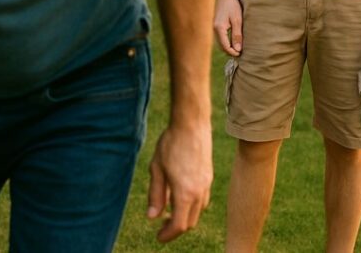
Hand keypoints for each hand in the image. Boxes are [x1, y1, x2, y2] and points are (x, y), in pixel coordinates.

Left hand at [147, 123, 212, 242]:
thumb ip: (155, 194)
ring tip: (169, 209)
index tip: (158, 236)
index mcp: (185, 193)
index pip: (179, 225)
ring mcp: (207, 184)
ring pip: (198, 211)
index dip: (168, 234)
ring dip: (185, 215)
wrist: (191, 124)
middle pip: (190, 222)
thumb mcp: (156, 169)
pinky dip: (192, 204)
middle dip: (176, 227)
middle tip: (160, 224)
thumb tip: (152, 217)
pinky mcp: (209, 176)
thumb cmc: (171, 144)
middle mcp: (199, 192)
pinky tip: (180, 194)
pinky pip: (202, 199)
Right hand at [213, 0, 242, 55]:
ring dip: (228, 47)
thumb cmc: (232, 5)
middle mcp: (214, 29)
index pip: (225, 46)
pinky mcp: (215, 25)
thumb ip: (237, 35)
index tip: (241, 54)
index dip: (232, 52)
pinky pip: (220, 37)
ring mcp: (213, 27)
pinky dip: (226, 42)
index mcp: (219, 28)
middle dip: (230, 51)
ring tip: (238, 48)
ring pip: (220, 42)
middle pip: (221, 46)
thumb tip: (238, 49)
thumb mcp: (237, 20)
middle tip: (240, 53)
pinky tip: (232, 41)